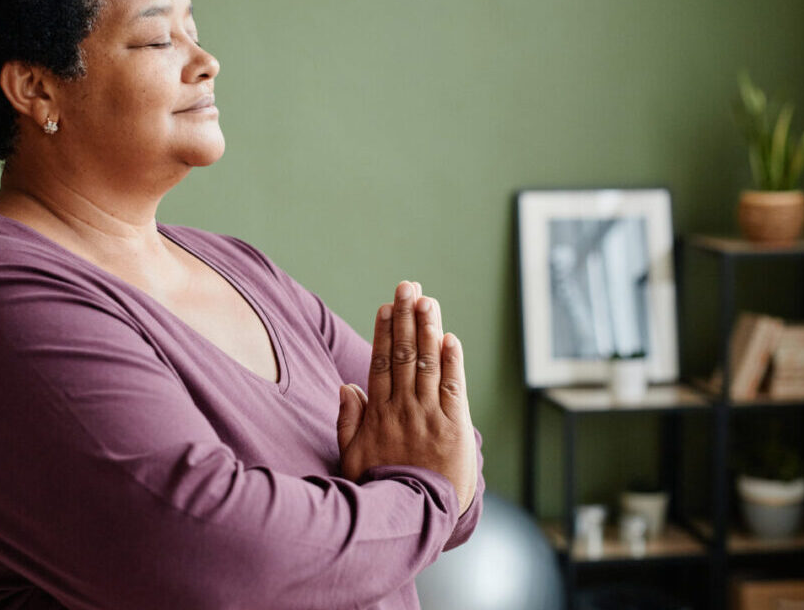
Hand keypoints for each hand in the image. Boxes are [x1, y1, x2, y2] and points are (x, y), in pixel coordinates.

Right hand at [336, 281, 476, 514]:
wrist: (414, 516)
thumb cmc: (380, 488)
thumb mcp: (352, 457)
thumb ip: (348, 421)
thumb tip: (347, 385)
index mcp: (379, 414)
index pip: (381, 363)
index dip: (384, 332)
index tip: (386, 306)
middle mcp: (404, 409)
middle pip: (405, 354)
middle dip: (406, 317)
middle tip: (408, 286)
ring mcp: (430, 416)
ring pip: (429, 363)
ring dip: (429, 329)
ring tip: (428, 301)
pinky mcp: (455, 427)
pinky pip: (454, 387)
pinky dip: (453, 362)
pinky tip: (450, 338)